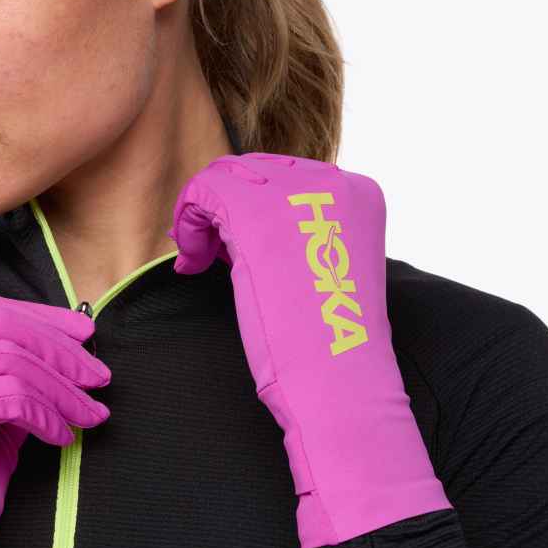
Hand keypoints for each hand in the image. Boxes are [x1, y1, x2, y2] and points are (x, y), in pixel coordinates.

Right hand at [0, 292, 110, 547]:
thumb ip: (7, 382)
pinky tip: (62, 437)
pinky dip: (46, 414)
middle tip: (98, 375)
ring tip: (91, 414)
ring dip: (62, 387)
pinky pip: (10, 396)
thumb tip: (67, 356)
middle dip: (59, 346)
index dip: (38, 317)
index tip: (83, 333)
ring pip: (11, 359)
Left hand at [168, 151, 451, 547]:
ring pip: (222, 177)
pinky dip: (187, 225)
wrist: (336, 377)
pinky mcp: (255, 212)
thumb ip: (296, 232)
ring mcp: (294, 192)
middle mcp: (332, 181)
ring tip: (199, 261)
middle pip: (252, 169)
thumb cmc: (328, 339)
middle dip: (221, 208)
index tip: (232, 247)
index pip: (286, 174)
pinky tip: (192, 264)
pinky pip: (201, 193)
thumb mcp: (324, 267)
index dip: (248, 206)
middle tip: (206, 254)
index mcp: (359, 193)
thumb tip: (237, 218)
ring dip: (200, 217)